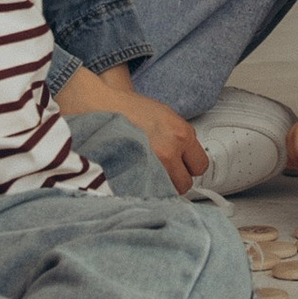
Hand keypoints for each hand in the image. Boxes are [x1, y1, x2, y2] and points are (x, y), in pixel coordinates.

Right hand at [56, 63, 208, 192]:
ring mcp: (151, 164)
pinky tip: (136, 180)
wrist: (97, 106)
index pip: (200, 165)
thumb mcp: (163, 115)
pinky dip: (142, 189)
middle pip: (185, 183)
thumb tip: (186, 157)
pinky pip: (147, 192)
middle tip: (162, 171)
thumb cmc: (126, 109)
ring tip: (146, 174)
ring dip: (158, 186)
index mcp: (180, 133)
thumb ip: (179, 137)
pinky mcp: (133, 175)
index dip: (189, 167)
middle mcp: (169, 150)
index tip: (182, 166)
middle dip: (175, 179)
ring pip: (166, 191)